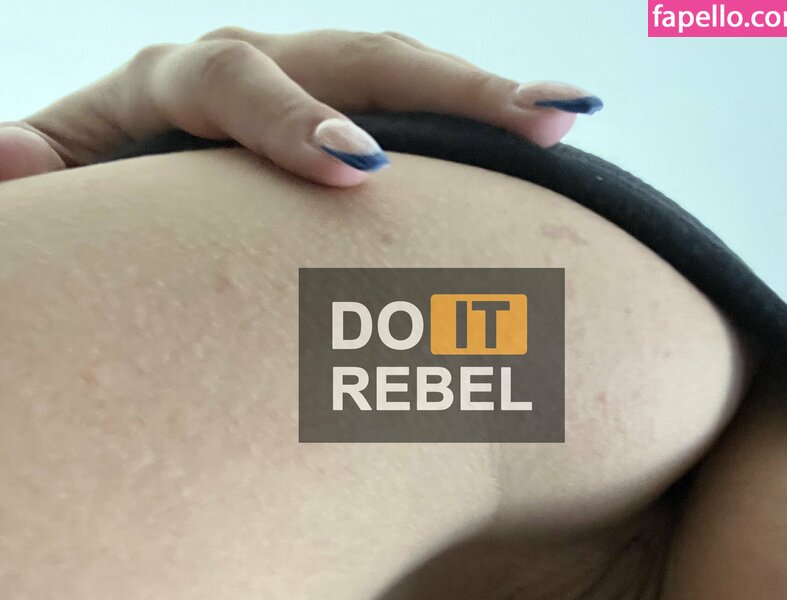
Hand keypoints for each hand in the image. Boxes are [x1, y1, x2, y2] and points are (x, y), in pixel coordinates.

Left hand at [0, 27, 602, 186]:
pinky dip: (478, 128)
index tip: (359, 173)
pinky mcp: (343, 119)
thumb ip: (30, 179)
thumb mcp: (48, 184)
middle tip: (539, 120)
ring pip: (402, 75)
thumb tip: (12, 153)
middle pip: (351, 57)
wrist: (115, 181)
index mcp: (171, 81)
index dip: (295, 122)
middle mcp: (252, 68)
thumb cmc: (87, 195)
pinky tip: (548, 140)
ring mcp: (307, 89)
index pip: (235, 83)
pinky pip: (415, 114)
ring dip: (488, 96)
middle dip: (446, 89)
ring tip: (571, 119)